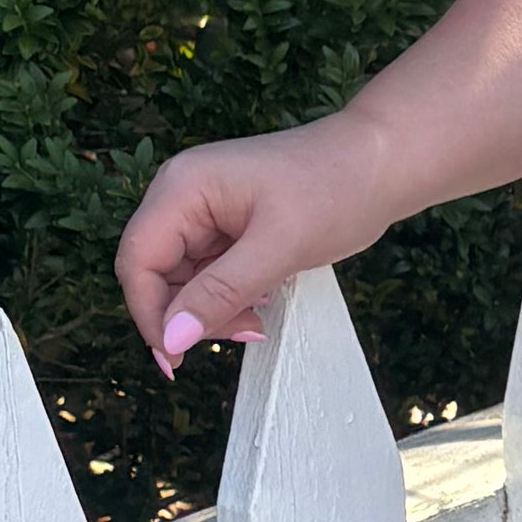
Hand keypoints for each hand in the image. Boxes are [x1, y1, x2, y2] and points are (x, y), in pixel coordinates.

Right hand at [114, 115, 388, 368]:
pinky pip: (207, 272)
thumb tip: (172, 339)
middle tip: (242, 332)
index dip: (149, 314)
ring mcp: (203, 209)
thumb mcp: (279, 248)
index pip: (138, 260)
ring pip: (181, 278)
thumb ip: (220, 293)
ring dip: (210, 309)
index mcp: (183, 187)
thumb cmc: (336, 190)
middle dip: (187, 314)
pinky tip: (260, 302)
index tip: (177, 357)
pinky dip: (227, 296)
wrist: (383, 163)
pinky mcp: (225, 223)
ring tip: (257, 320)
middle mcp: (183, 194)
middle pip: (155, 272)